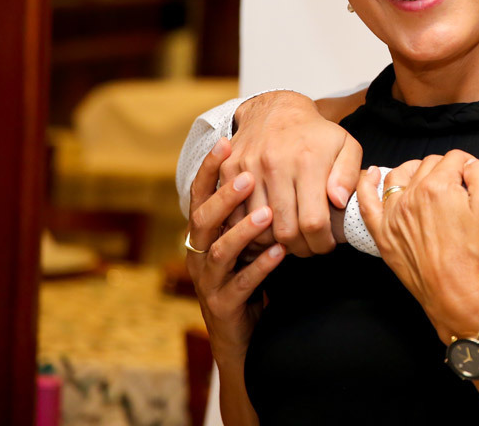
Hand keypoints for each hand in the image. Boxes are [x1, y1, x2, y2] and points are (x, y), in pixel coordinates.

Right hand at [186, 145, 285, 362]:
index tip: (226, 142)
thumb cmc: (252, 275)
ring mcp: (209, 281)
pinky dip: (259, 267)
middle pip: (204, 219)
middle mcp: (199, 253)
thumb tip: (270, 165)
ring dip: (242, 231)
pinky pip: (240, 284)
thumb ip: (255, 205)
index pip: (200, 194)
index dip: (210, 169)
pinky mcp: (223, 306)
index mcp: (204, 232)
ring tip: (267, 214)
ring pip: (218, 251)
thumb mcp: (251, 238)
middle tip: (248, 176)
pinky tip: (279, 254)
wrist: (244, 336)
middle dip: (224, 196)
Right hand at [215, 92, 361, 255]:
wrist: (275, 110)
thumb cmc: (315, 134)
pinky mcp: (228, 171)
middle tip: (310, 246)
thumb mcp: (345, 146)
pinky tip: (268, 227)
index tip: (327, 243)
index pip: (313, 221)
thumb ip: (348, 175)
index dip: (322, 242)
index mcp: (308, 161)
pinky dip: (250, 230)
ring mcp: (248, 168)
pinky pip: (235, 217)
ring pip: (258, 229)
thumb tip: (338, 202)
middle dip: (301, 248)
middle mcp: (275, 165)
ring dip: (276, 242)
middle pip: (285, 231)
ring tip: (291, 238)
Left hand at [358, 150, 478, 342]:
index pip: (456, 159)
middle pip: (430, 164)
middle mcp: (411, 196)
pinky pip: (367, 202)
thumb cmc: (476, 257)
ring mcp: (393, 215)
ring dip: (416, 169)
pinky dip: (367, 184)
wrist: (458, 296)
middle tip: (463, 190)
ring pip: (401, 175)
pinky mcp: (384, 234)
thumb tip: (470, 164)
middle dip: (449, 170)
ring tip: (430, 177)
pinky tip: (373, 175)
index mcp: (438, 187)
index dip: (472, 168)